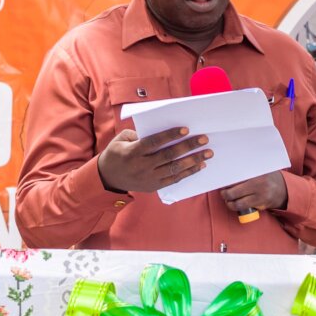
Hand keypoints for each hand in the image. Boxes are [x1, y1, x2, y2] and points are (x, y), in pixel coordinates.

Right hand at [97, 127, 211, 193]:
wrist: (108, 178)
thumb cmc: (116, 153)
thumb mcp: (121, 139)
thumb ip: (138, 134)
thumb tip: (161, 134)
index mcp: (133, 152)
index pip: (155, 143)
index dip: (170, 136)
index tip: (186, 129)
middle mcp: (142, 166)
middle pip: (169, 156)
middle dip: (188, 147)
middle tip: (204, 139)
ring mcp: (149, 178)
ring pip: (175, 169)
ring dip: (193, 161)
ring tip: (208, 153)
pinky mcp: (154, 186)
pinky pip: (174, 179)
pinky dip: (188, 173)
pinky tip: (199, 166)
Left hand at [219, 171, 287, 212]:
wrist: (286, 189)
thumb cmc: (271, 177)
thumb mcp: (262, 170)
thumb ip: (249, 170)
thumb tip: (230, 170)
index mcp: (257, 175)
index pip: (236, 180)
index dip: (227, 184)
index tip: (222, 185)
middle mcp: (259, 186)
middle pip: (234, 193)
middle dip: (226, 195)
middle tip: (223, 194)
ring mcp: (260, 198)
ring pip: (239, 204)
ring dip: (230, 204)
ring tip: (228, 201)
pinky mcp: (261, 206)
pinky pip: (246, 208)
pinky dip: (240, 207)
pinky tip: (237, 204)